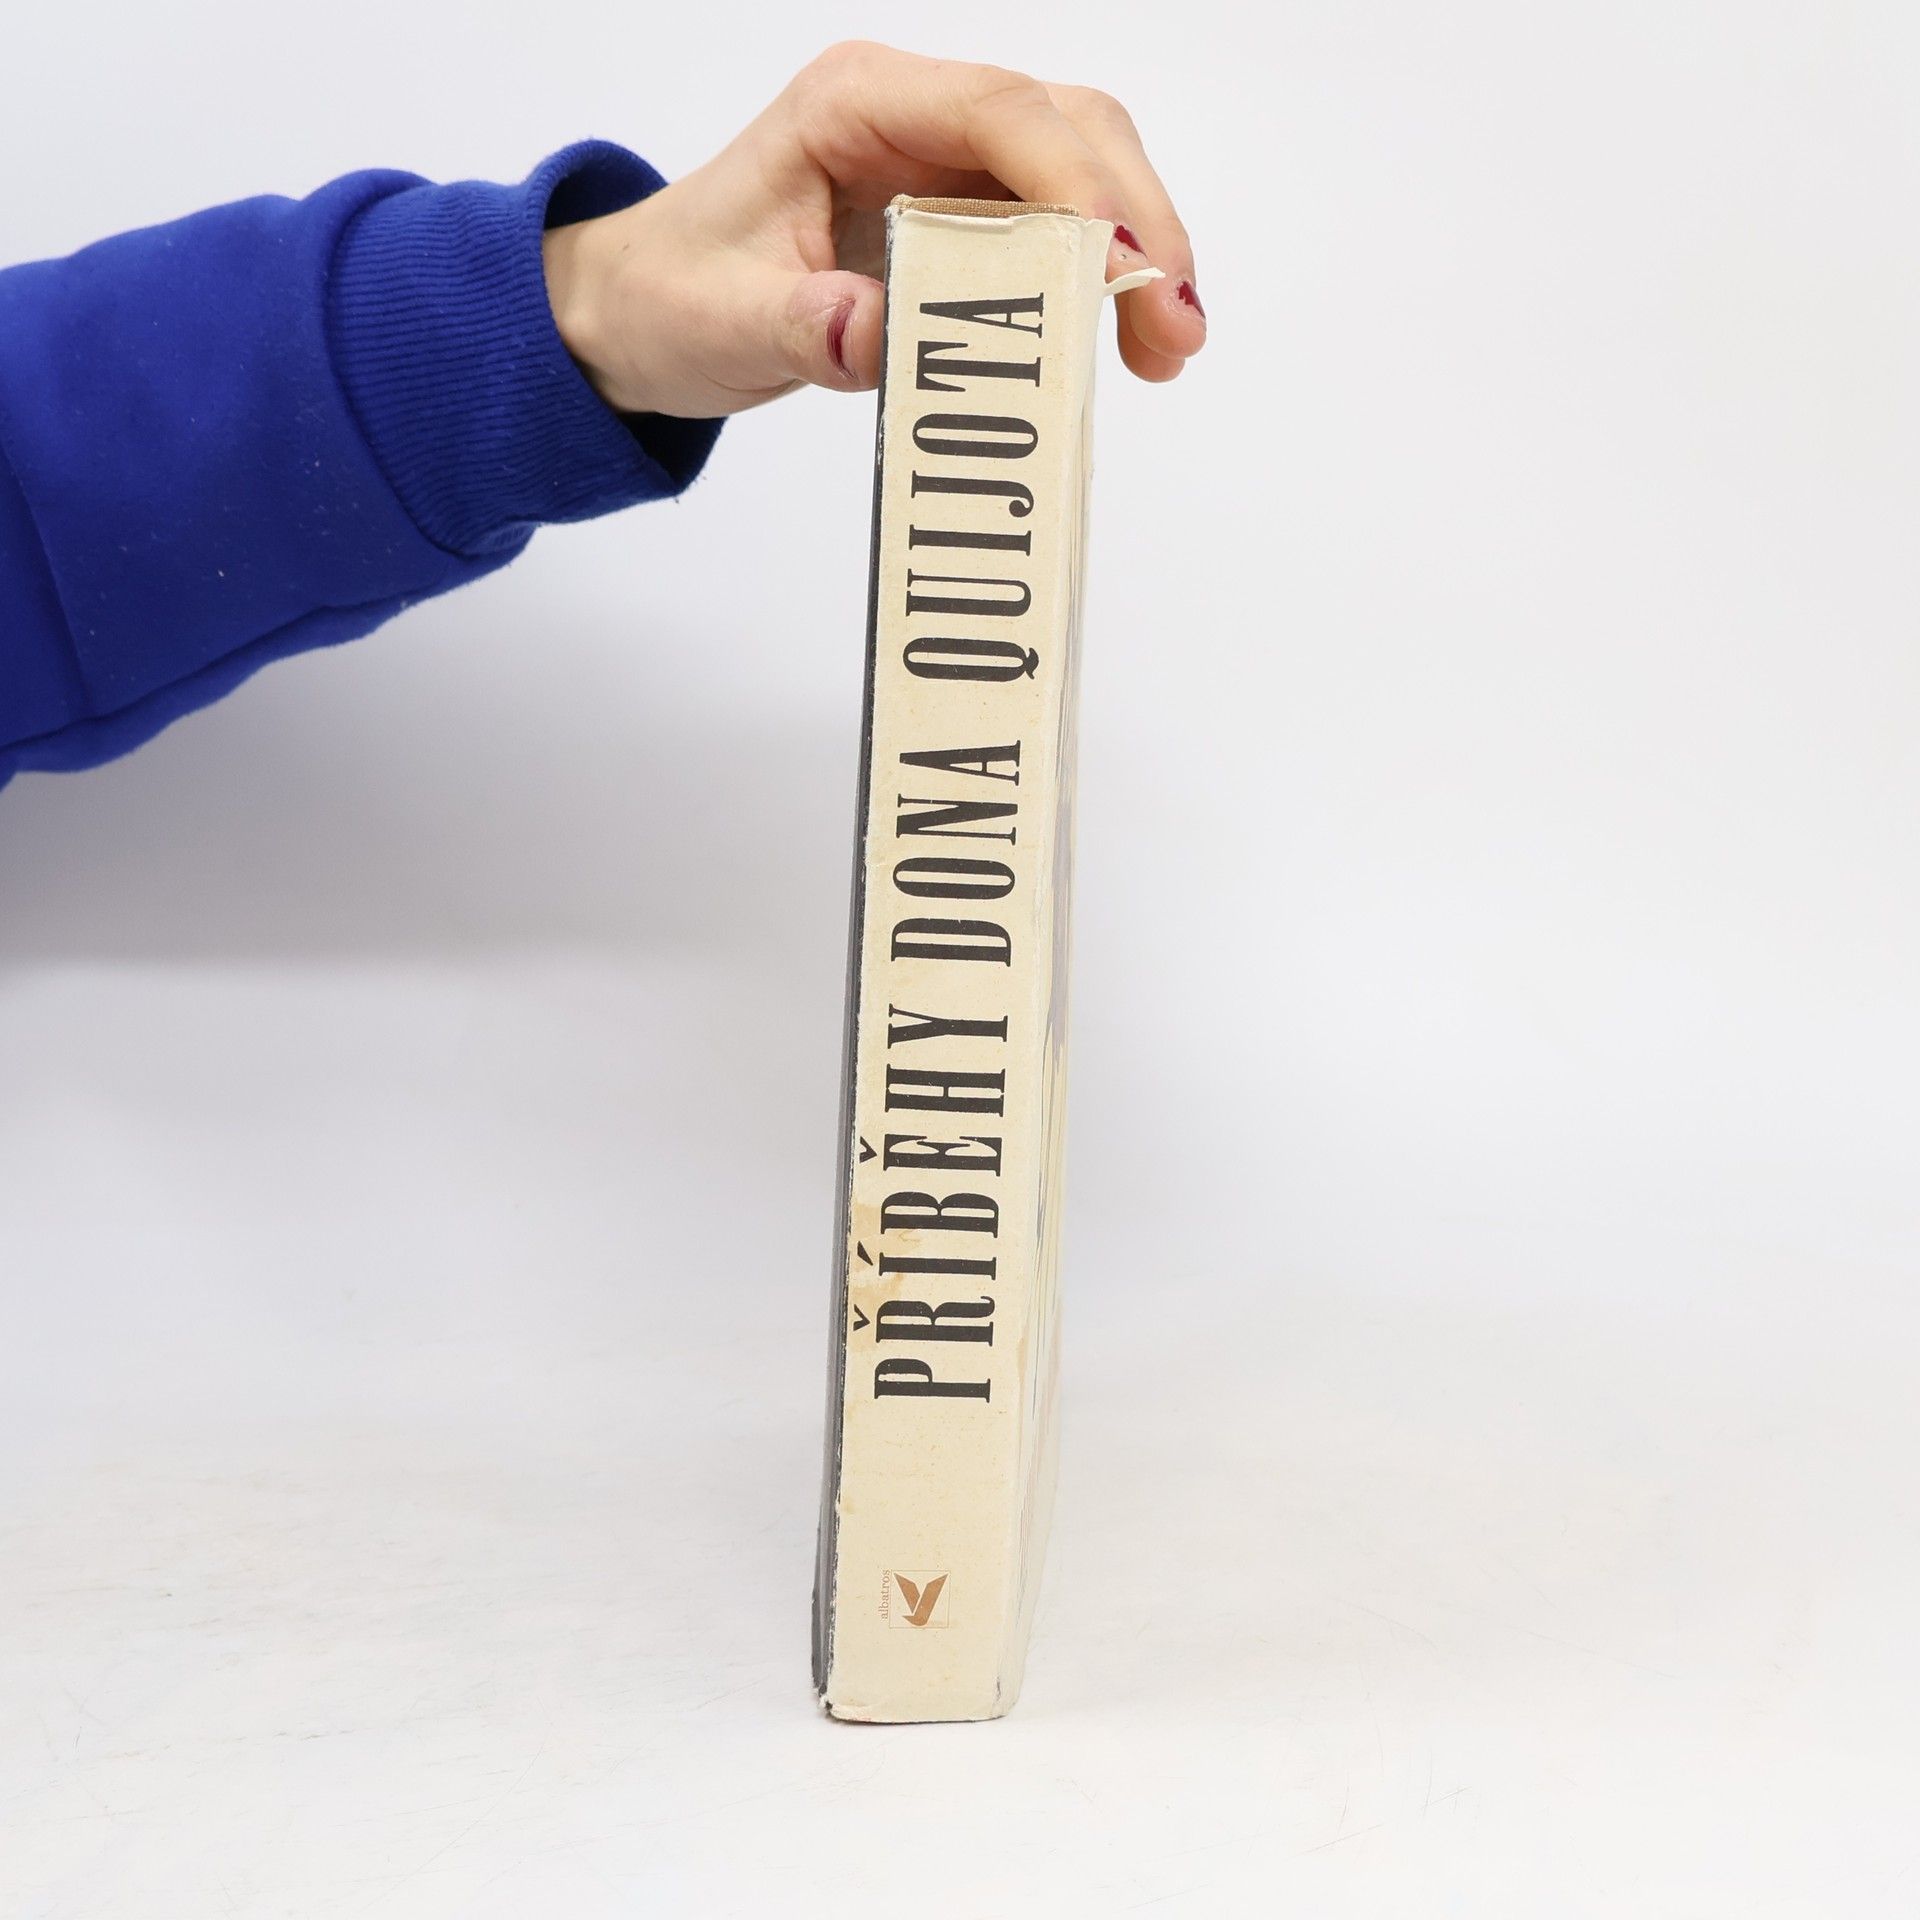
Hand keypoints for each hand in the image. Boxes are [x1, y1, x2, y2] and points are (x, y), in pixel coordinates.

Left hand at [542, 41, 1205, 418]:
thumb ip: (803, 326)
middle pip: (1067, 128)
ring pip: (1079, 172)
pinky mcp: (957, 215)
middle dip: (1135, 220)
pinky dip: (1099, 280)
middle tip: (1175, 328)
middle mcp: (911, 114)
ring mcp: (941, 161)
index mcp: (853, 104)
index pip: (998, 112)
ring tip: (1166, 348)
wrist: (641, 312)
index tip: (1124, 265)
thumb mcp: (721, 321)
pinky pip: (1052, 229)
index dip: (1076, 180)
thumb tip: (876, 334)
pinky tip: (1124, 339)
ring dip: (1134, 252)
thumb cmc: (672, 299)